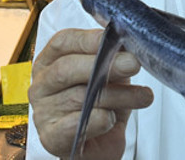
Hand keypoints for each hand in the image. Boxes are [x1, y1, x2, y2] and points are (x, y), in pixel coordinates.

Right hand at [29, 28, 153, 158]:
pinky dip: (97, 120)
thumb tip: (127, 46)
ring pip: (78, 97)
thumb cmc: (101, 105)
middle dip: (105, 64)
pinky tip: (112, 118)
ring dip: (117, 95)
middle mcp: (42, 85)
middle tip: (133, 64)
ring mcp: (43, 112)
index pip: (63, 42)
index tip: (116, 38)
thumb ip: (112, 59)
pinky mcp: (51, 137)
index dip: (89, 39)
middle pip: (67, 68)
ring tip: (142, 96)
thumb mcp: (109, 76)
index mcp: (50, 62)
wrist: (100, 145)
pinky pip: (73, 126)